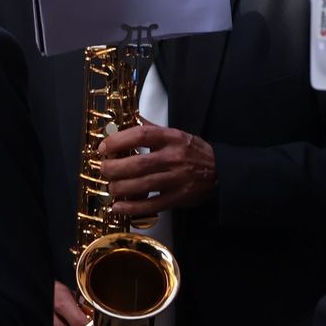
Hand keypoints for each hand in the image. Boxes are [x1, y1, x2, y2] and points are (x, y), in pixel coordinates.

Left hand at [98, 118, 216, 216]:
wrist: (222, 172)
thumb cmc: (194, 152)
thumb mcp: (176, 134)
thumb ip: (152, 128)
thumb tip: (129, 117)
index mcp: (172, 138)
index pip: (142, 135)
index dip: (119, 141)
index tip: (104, 147)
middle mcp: (174, 157)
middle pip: (138, 163)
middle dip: (114, 168)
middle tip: (103, 169)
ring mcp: (177, 179)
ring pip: (143, 185)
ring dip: (120, 188)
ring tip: (110, 187)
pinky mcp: (178, 198)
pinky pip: (152, 205)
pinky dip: (133, 208)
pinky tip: (119, 207)